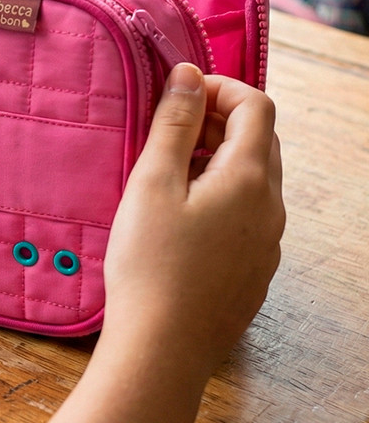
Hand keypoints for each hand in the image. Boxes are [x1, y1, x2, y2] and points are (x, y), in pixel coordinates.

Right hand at [101, 63, 284, 376]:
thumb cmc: (150, 262)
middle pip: (260, 140)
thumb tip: (188, 73)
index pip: (256, 105)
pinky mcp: (254, 271)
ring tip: (165, 173)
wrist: (162, 350)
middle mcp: (271, 208)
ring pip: (254, 179)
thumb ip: (172, 123)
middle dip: (217, 120)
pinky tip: (177, 218)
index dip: (218, 87)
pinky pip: (247, 214)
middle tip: (165, 131)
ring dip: (216, 158)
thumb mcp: (152, 183)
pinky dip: (219, 194)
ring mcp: (267, 243)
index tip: (175, 96)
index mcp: (249, 179)